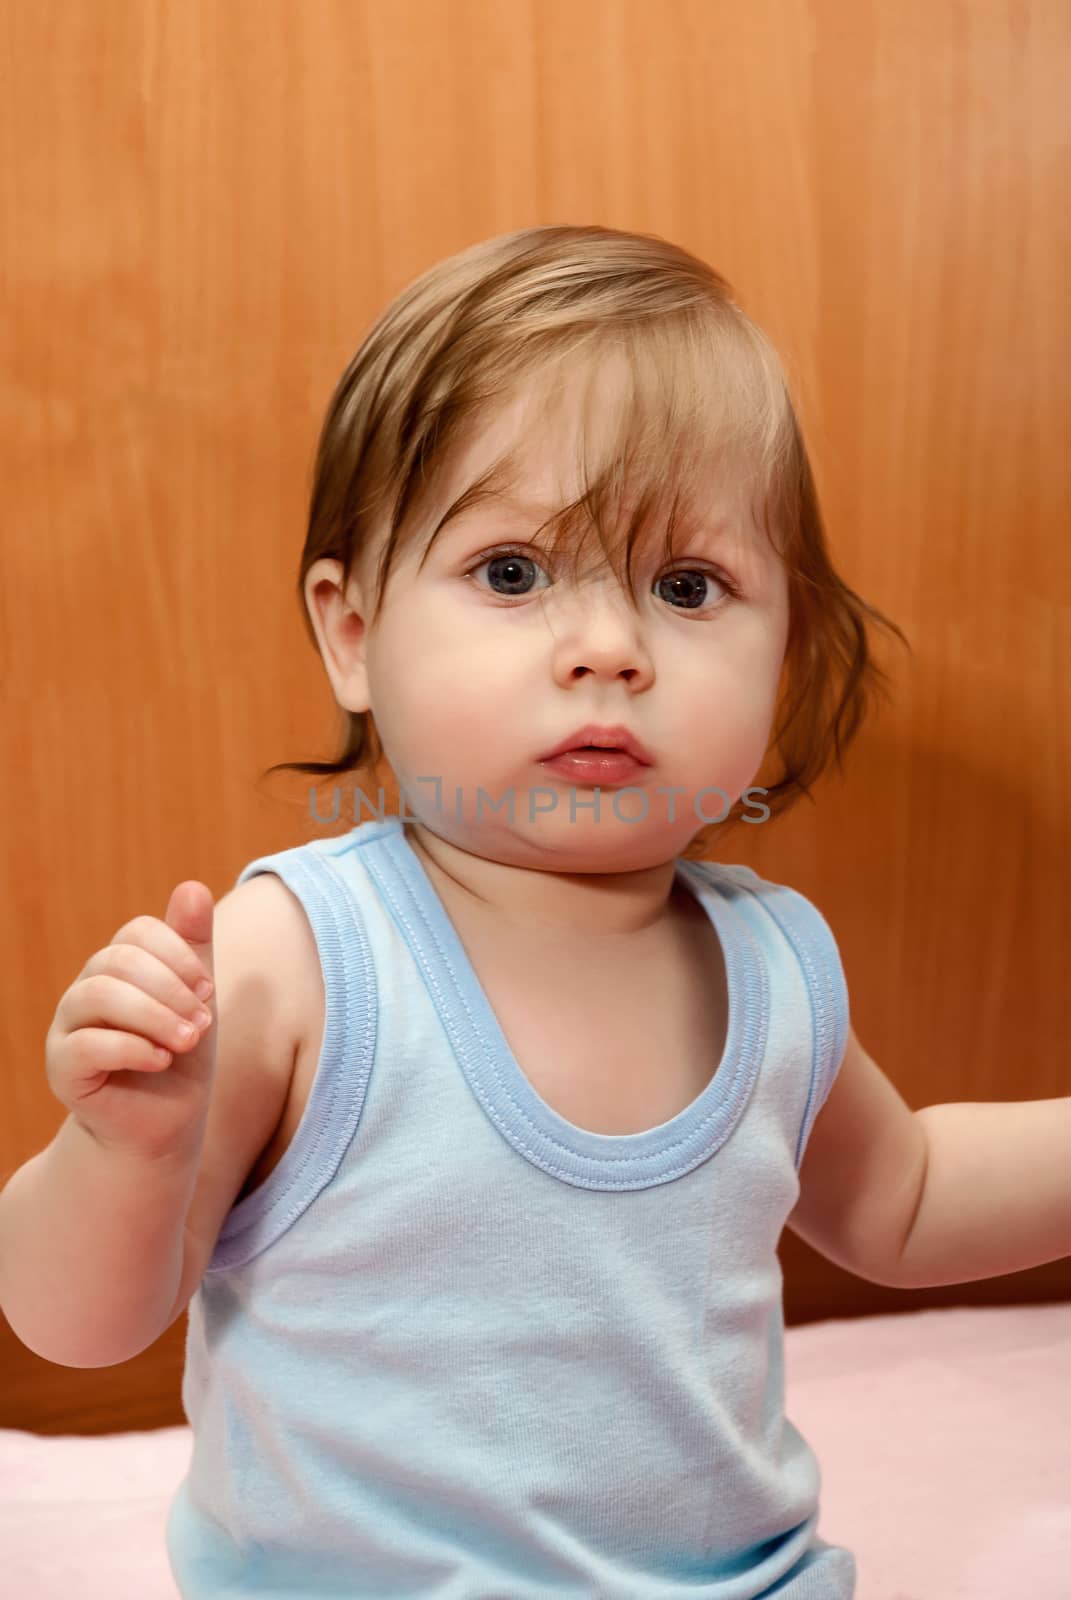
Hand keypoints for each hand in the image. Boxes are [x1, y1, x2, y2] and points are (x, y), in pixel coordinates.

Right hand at [45, 882, 216, 1162]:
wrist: (163, 1124)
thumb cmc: (180, 1056)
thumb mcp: (197, 999)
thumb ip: (194, 947)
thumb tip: (191, 886)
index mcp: (118, 967)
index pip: (138, 931)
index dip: (178, 955)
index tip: (207, 991)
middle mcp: (86, 989)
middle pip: (119, 960)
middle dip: (171, 989)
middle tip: (204, 1024)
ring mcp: (67, 1027)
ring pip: (98, 995)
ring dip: (155, 1016)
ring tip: (187, 1042)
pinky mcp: (61, 1068)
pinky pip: (85, 1044)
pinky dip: (132, 1049)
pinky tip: (162, 1061)